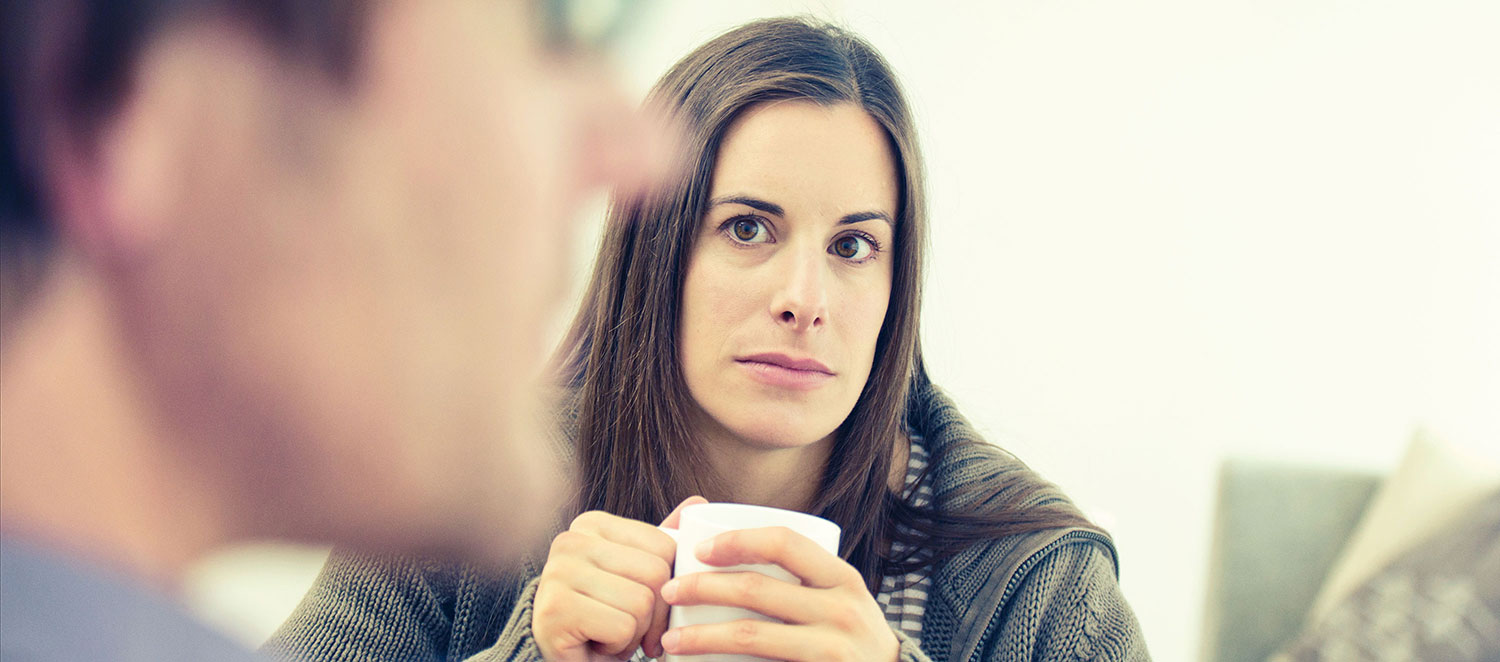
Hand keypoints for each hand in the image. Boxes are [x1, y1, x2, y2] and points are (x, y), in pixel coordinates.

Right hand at [534, 496, 708, 660]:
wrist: (570, 661)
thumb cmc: (606, 618)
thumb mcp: (637, 575)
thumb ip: (661, 540)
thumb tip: (698, 502)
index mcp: (592, 524)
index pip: (664, 545)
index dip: (669, 585)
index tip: (647, 605)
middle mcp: (570, 540)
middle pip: (656, 574)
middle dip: (654, 614)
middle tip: (629, 626)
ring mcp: (558, 572)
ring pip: (641, 603)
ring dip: (635, 632)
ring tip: (610, 634)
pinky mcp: (556, 609)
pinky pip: (622, 628)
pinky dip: (618, 646)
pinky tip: (596, 644)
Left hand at [658, 526, 899, 661]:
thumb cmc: (851, 640)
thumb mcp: (841, 600)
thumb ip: (806, 578)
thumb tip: (730, 544)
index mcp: (843, 579)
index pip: (784, 542)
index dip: (736, 540)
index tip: (699, 550)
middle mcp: (842, 610)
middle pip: (757, 589)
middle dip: (701, 587)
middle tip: (668, 591)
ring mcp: (833, 650)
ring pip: (751, 636)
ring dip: (699, 637)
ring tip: (670, 639)